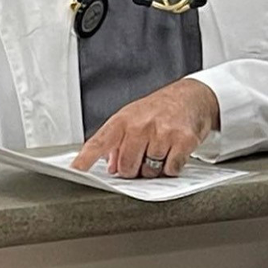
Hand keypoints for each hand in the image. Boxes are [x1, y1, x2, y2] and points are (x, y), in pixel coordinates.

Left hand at [71, 78, 220, 177]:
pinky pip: (171, 169)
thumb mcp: (134, 118)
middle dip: (134, 169)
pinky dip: (172, 167)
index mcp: (124, 120)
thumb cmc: (161, 108)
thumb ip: (117, 142)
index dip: (85, 160)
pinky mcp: (183, 140)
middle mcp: (141, 125)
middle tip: (143, 156)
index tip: (74, 172)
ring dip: (155, 168)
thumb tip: (111, 167)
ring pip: (150, 171)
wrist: (193, 96)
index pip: (99, 142)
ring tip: (161, 150)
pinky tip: (174, 153)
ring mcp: (162, 132)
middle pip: (126, 167)